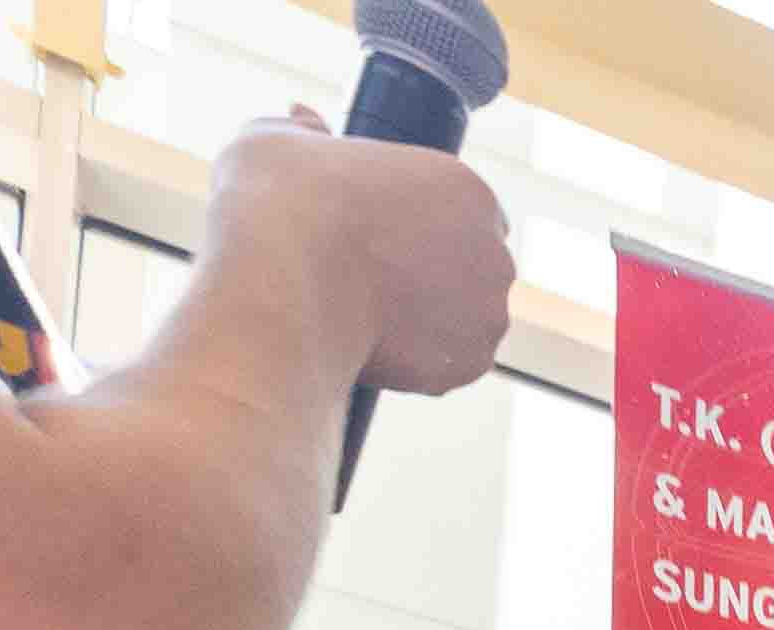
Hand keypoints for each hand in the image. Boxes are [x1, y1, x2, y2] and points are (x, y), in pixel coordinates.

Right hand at [210, 112, 518, 400]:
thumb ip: (305, 132)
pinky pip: (446, 365)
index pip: (464, 213)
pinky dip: (416, 363)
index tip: (382, 240)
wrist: (283, 278)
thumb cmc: (281, 200)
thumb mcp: (279, 140)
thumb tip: (304, 119)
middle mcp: (494, 252)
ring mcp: (488, 312)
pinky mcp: (469, 364)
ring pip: (461, 320)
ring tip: (363, 313)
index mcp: (466, 188)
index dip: (422, 228)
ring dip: (425, 320)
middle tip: (369, 280)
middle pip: (469, 270)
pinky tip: (372, 345)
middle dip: (430, 276)